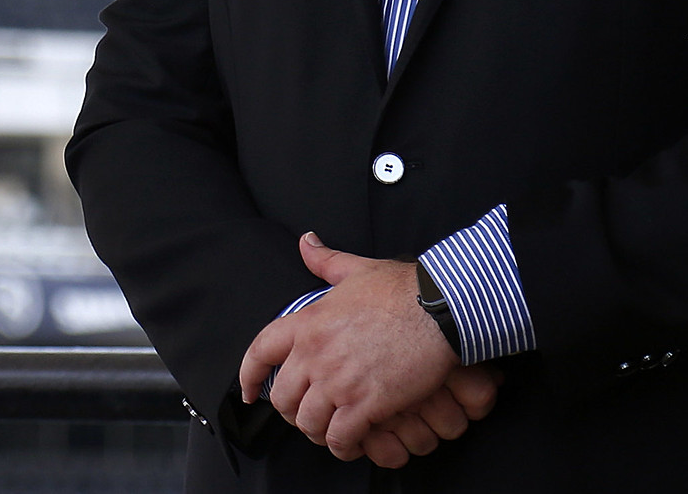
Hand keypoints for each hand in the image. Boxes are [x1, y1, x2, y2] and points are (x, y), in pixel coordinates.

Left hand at [238, 233, 483, 461]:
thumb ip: (326, 261)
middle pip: (282, 397)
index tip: (248, 393)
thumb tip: (307, 241)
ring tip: (329, 432)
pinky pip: (339, 438)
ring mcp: (338, 380)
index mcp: (307, 322)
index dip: (249, 376)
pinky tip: (351, 444)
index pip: (261, 352)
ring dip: (317, 432)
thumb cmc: (402, 288)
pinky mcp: (365, 403)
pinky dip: (342, 446)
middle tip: (306, 415)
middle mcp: (314, 353)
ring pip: (308, 422)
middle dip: (291, 411)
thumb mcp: (356, 269)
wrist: (438, 308)